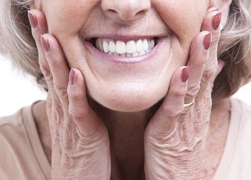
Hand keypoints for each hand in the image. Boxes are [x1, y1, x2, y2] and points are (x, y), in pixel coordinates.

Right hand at [28, 10, 110, 178]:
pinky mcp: (82, 134)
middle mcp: (62, 106)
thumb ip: (77, 98)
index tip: (45, 19)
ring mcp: (70, 120)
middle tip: (38, 14)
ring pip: (59, 85)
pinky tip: (74, 74)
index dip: (47, 42)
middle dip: (44, 41)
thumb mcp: (78, 118)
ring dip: (54, 60)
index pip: (52, 66)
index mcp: (63, 102)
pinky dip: (75, 92)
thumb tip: (78, 78)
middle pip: (50, 69)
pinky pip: (78, 110)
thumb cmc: (81, 148)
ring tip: (49, 36)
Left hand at [144, 8, 223, 178]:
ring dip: (199, 59)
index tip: (211, 17)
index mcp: (196, 100)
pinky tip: (183, 71)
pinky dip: (179, 89)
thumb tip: (211, 68)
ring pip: (194, 84)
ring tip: (204, 35)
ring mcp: (184, 117)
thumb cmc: (181, 144)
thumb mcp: (191, 114)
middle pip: (204, 69)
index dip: (209, 41)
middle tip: (214, 14)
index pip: (205, 65)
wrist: (179, 177)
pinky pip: (175, 107)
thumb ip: (197, 91)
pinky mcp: (170, 130)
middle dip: (208, 41)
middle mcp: (194, 105)